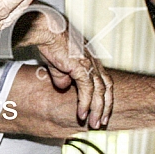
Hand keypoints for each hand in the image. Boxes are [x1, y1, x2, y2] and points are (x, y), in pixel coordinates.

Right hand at [29, 9, 112, 127]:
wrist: (47, 30)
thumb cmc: (51, 41)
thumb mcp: (58, 62)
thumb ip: (62, 76)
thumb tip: (64, 87)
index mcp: (91, 59)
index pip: (104, 81)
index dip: (104, 97)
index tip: (101, 111)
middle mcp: (94, 62)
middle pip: (107, 88)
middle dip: (105, 107)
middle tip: (101, 122)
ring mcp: (89, 64)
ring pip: (100, 92)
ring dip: (97, 110)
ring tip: (93, 124)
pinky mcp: (81, 67)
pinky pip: (87, 90)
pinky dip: (85, 103)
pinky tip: (81, 114)